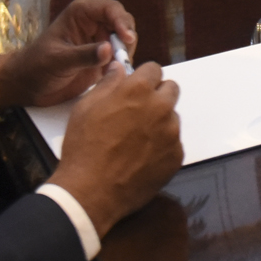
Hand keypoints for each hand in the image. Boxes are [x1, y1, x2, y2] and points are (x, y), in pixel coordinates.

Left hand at [0, 0, 139, 109]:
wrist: (26, 87)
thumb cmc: (36, 67)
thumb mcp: (58, 61)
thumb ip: (83, 55)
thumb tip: (109, 50)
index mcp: (81, 13)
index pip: (110, 9)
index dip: (122, 21)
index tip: (127, 39)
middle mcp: (93, 23)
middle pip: (122, 22)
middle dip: (127, 38)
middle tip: (125, 57)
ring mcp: (98, 40)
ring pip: (124, 40)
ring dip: (126, 52)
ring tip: (118, 68)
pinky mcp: (101, 58)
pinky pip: (120, 56)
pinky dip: (123, 64)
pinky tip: (118, 75)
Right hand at [44, 61, 182, 236]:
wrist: (91, 192)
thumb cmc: (84, 148)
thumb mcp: (86, 108)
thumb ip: (107, 84)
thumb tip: (118, 68)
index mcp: (138, 90)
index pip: (154, 69)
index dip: (143, 78)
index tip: (135, 89)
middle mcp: (160, 107)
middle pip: (170, 90)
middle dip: (157, 96)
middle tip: (138, 112)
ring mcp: (171, 133)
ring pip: (172, 117)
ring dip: (160, 122)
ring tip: (136, 140)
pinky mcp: (176, 156)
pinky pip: (173, 143)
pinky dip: (162, 147)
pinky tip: (141, 157)